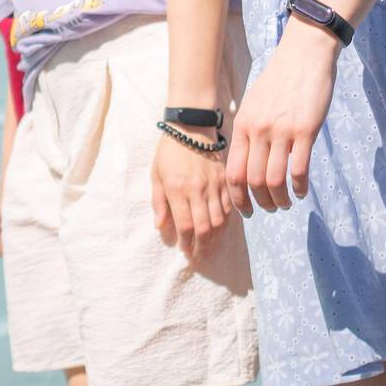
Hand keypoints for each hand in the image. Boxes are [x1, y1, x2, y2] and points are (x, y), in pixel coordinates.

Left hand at [151, 129, 232, 264]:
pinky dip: (226, 221)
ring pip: (220, 219)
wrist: (192, 127)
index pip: (186, 225)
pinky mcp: (225, 179)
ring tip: (210, 248)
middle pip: (205, 227)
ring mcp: (214, 184)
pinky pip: (229, 205)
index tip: (186, 253)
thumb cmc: (169, 151)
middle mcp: (198, 189)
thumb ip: (158, 202)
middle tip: (200, 258)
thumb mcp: (156, 175)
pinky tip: (221, 229)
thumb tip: (161, 226)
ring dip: (215, 238)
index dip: (187, 243)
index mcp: (178, 189)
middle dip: (203, 247)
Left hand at [225, 16, 338, 214]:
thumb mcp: (255, 104)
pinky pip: (299, 169)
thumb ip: (250, 131)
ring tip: (287, 203)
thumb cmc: (280, 80)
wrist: (304, 55)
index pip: (233, 174)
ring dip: (281, 200)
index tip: (247, 210)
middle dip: (261, 203)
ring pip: (275, 181)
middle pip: (253, 182)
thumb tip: (248, 162)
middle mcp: (258, 131)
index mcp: (243, 126)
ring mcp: (282, 131)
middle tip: (271, 209)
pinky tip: (302, 191)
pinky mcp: (305, 130)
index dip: (238, 198)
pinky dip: (300, 187)